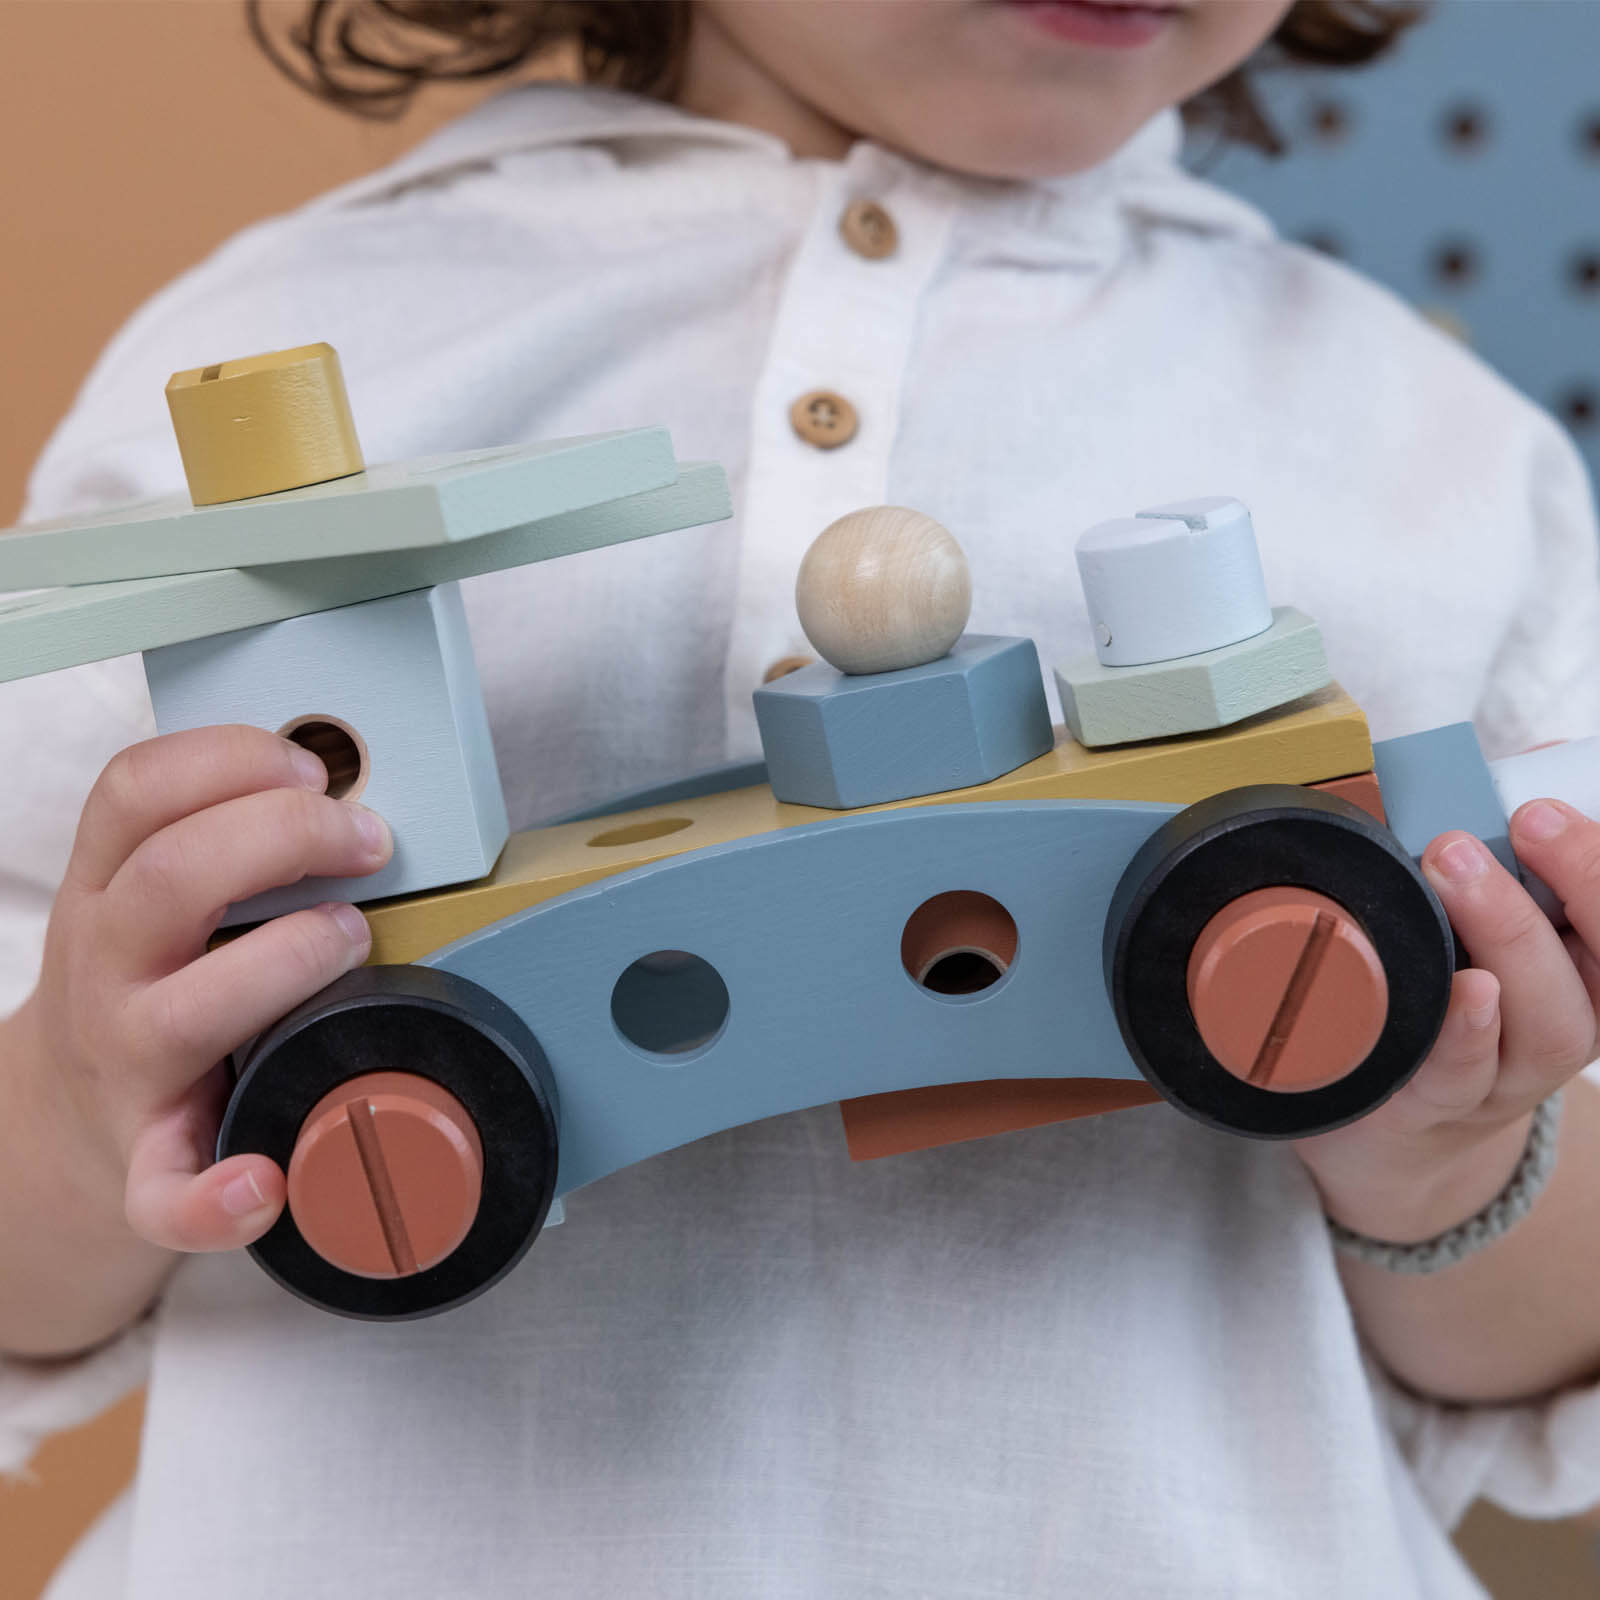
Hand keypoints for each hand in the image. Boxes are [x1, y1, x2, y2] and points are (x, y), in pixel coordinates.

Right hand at [20, 725, 391, 1260]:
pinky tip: (267, 1182)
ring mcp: (123, 1066)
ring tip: (354, 941)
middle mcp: (105, 969)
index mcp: (106, 892)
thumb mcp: (148, 898)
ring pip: (182, 1013)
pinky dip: (215, 1197)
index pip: (134, 793)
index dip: (229, 761)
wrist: (62, 1121)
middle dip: (285, 838)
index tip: (312, 766)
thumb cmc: (147, 986)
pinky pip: (165, 1193)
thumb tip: (350, 786)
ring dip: (285, 965)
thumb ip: (219, 838)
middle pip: (171, 880)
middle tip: (370, 841)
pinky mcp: (145, 1160)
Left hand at [1293, 799, 1599, 1243]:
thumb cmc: (1445, 1000)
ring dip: (1514, 937)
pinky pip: (1463, 1073)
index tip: (1560, 802)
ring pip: (1553, 1021)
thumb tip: (1530, 762)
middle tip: (1523, 820)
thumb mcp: (1486, 922)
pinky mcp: (1445, 1105)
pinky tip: (1463, 990)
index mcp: (1590, 968)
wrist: (1393, 1126)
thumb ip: (1504, 852)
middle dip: (1585, 880)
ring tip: (1458, 868)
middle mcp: (1572, 1023)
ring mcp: (1514, 1074)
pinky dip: (1466, 1031)